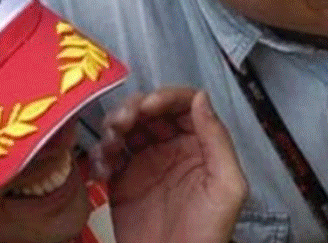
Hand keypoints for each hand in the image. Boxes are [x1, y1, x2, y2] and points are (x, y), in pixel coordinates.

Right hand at [101, 87, 246, 242]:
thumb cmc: (208, 234)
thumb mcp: (227, 185)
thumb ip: (217, 139)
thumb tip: (201, 98)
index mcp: (201, 146)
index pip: (185, 106)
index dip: (166, 98)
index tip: (149, 105)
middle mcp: (172, 150)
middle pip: (150, 112)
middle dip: (134, 108)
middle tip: (123, 121)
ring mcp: (145, 164)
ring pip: (126, 128)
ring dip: (114, 126)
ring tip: (112, 142)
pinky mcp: (121, 182)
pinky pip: (107, 157)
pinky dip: (100, 155)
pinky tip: (103, 166)